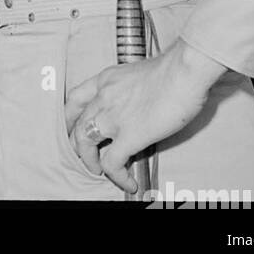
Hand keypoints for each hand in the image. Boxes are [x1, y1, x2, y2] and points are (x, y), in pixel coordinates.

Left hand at [63, 39, 225, 194]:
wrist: (183, 71)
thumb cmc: (172, 69)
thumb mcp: (138, 74)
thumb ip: (129, 89)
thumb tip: (137, 105)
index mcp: (106, 79)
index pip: (76, 98)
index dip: (69, 117)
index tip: (71, 128)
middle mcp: (103, 96)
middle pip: (77, 123)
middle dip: (77, 144)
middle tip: (84, 156)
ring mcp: (113, 116)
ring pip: (85, 143)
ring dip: (90, 161)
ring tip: (100, 171)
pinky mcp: (129, 135)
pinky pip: (113, 163)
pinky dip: (118, 177)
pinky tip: (129, 183)